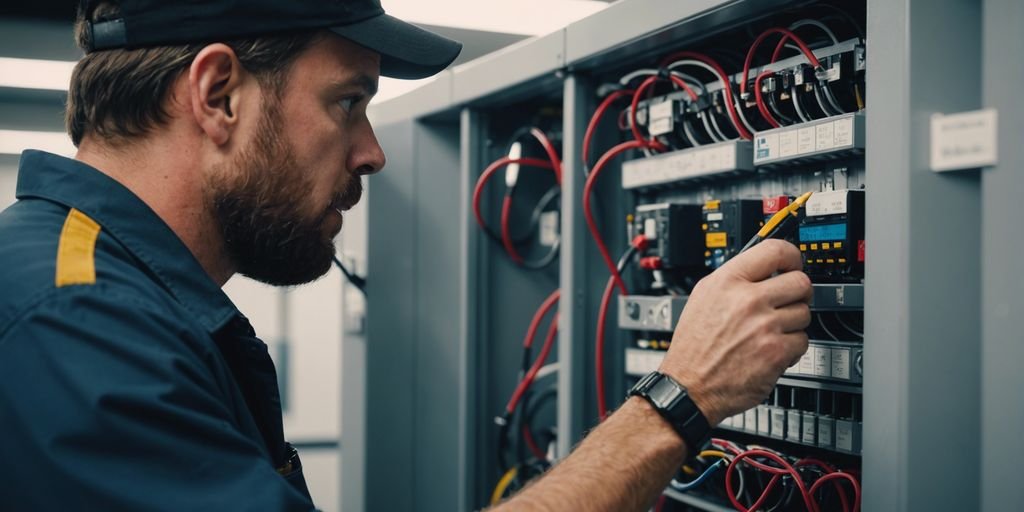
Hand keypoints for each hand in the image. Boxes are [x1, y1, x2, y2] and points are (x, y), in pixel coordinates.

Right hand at [659, 239, 811, 425]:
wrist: (689, 386)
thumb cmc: (694, 347)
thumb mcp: (703, 298)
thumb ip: (734, 280)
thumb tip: (764, 266)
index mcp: (727, 282)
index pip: (775, 250)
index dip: (791, 256)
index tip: (793, 263)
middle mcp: (747, 300)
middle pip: (800, 282)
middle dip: (797, 293)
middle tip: (787, 302)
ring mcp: (764, 326)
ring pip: (804, 312)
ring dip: (793, 323)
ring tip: (772, 331)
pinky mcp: (776, 352)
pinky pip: (803, 340)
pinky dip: (791, 347)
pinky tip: (771, 349)